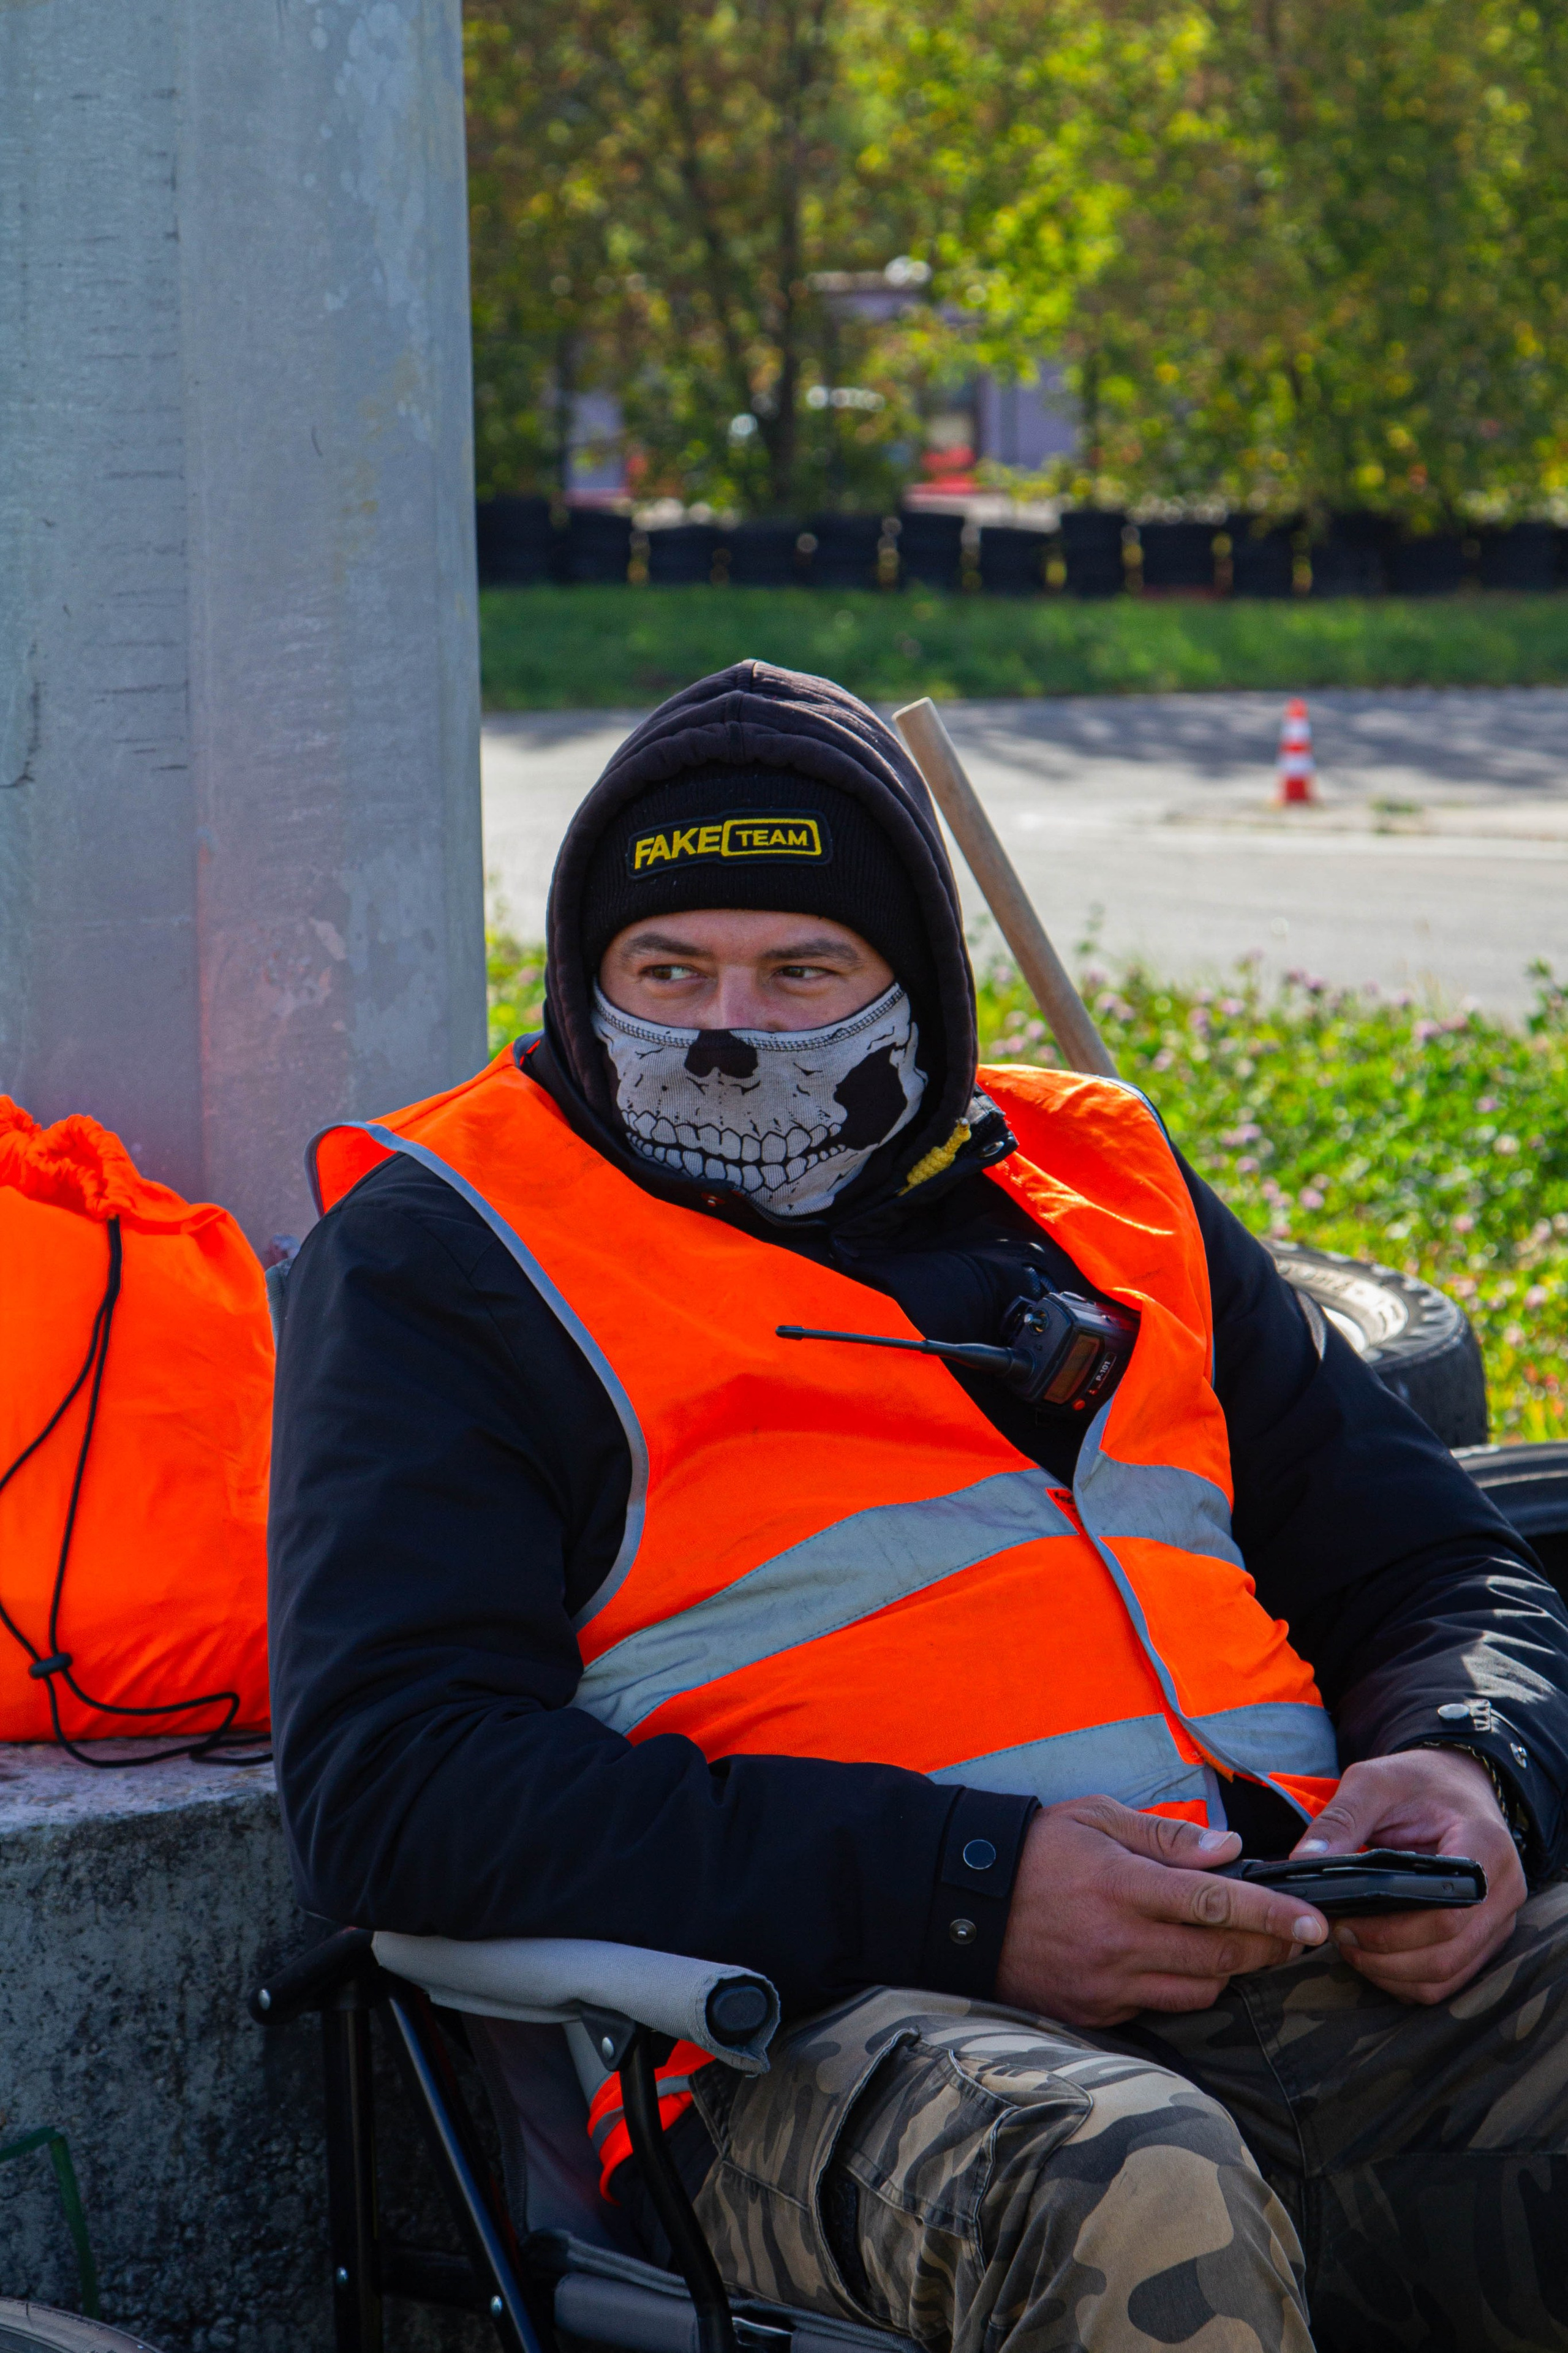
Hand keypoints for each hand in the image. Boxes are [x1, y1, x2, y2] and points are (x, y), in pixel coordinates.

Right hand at [996, 1795, 1328, 2027]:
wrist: (964, 1904)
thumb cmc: (1036, 1850)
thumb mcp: (1095, 1817)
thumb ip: (1165, 1835)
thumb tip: (1228, 1849)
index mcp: (1123, 1886)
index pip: (1215, 1904)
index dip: (1273, 1916)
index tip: (1315, 1923)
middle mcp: (1120, 1942)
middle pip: (1220, 1956)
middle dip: (1270, 1949)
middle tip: (1299, 1937)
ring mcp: (1108, 1984)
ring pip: (1198, 1991)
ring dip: (1231, 1970)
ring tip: (1246, 1946)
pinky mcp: (1095, 2013)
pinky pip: (1160, 2007)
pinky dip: (1185, 1987)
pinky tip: (1188, 1962)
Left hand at [1290, 1747, 1526, 2003]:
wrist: (1456, 1783)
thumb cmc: (1418, 1780)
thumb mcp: (1375, 1781)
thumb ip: (1340, 1818)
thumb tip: (1303, 1862)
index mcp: (1486, 1847)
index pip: (1448, 1912)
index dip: (1391, 1931)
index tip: (1343, 1920)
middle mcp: (1502, 1891)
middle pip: (1446, 1954)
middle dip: (1383, 1956)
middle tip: (1337, 1934)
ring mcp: (1498, 1920)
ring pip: (1446, 1976)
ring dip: (1391, 1973)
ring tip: (1349, 1944)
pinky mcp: (1485, 1937)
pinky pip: (1448, 1978)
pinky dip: (1407, 1977)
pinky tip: (1372, 1953)